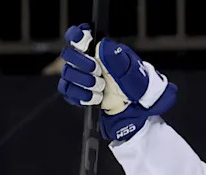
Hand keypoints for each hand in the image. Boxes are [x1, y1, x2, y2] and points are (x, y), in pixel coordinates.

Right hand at [57, 24, 176, 140]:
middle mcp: (87, 61)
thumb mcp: (133, 72)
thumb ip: (117, 59)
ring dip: (84, 81)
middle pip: (68, 55)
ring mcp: (81, 77)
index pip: (79, 35)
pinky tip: (96, 97)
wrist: (138, 107)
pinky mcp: (79, 93)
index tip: (83, 43)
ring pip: (68, 74)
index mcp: (100, 50)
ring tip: (101, 87)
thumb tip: (102, 46)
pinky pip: (68, 91)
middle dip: (82, 64)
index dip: (76, 36)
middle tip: (98, 71)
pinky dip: (81, 95)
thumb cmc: (137, 86)